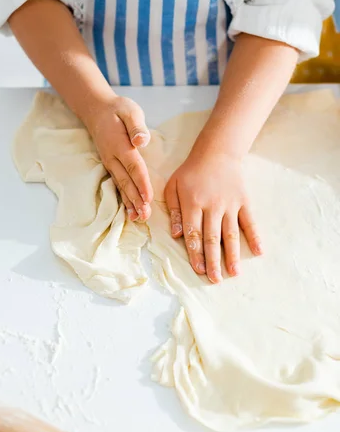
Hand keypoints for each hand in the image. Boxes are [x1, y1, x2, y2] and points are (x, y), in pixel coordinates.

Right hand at [86, 96, 152, 220]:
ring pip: (121, 187)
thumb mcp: (130, 110)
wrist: (96, 110)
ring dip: (130, 204)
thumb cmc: (117, 109)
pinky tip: (131, 212)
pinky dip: (124, 200)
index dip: (141, 183)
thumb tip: (141, 140)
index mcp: (119, 145)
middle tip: (145, 215)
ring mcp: (110, 164)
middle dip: (136, 200)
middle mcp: (113, 158)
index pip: (133, 166)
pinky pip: (118, 186)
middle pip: (126, 182)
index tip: (148, 197)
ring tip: (139, 218)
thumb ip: (136, 126)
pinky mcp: (111, 167)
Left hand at [164, 152, 261, 282]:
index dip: (196, 253)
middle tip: (215, 279)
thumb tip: (176, 235)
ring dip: (232, 255)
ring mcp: (230, 204)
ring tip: (234, 273)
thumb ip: (173, 211)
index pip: (193, 233)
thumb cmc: (191, 172)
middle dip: (213, 261)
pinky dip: (255, 236)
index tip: (199, 270)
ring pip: (231, 234)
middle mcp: (212, 206)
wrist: (217, 152)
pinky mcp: (244, 201)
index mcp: (192, 203)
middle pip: (212, 238)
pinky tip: (259, 251)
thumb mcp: (173, 186)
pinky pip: (250, 221)